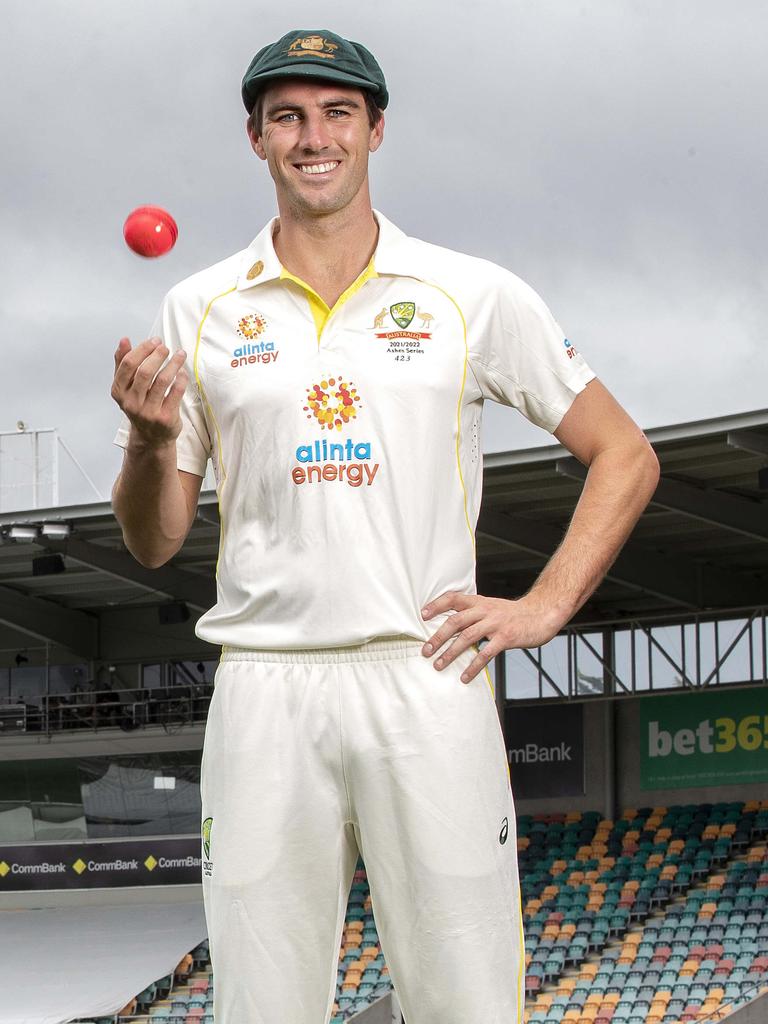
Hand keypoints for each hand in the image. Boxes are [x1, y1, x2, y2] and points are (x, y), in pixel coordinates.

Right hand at [111, 337, 187, 446]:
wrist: (151, 437)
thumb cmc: (140, 406)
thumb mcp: (126, 387)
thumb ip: (122, 363)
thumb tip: (124, 340)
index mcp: (119, 392)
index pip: (128, 364)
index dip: (142, 349)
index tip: (155, 341)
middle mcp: (131, 403)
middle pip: (145, 372)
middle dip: (157, 355)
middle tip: (166, 347)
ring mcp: (148, 412)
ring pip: (162, 381)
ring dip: (173, 364)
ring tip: (180, 354)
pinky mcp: (165, 418)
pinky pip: (176, 393)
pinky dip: (181, 379)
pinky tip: (183, 372)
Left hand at [421, 592, 563, 682]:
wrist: (541, 613)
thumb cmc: (513, 614)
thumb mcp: (492, 607)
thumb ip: (474, 614)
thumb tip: (450, 627)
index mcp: (480, 602)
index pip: (453, 598)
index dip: (437, 605)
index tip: (422, 615)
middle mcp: (485, 611)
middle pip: (456, 621)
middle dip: (438, 637)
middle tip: (425, 651)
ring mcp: (495, 624)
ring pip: (467, 637)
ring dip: (450, 652)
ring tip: (438, 665)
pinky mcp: (506, 638)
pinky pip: (485, 653)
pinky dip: (473, 666)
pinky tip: (465, 677)